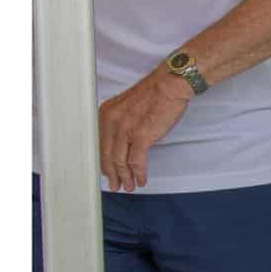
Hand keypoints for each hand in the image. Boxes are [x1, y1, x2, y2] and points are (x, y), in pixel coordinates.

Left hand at [99, 67, 192, 191]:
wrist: (170, 85)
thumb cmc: (156, 93)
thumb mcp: (128, 106)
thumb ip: (122, 123)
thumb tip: (125, 142)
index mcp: (106, 114)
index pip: (100, 143)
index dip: (103, 161)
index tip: (106, 171)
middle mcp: (112, 122)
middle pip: (107, 155)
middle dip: (111, 174)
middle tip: (115, 185)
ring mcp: (125, 129)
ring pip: (120, 161)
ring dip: (125, 177)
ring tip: (129, 186)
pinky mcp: (141, 136)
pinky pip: (136, 161)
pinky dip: (138, 173)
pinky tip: (140, 179)